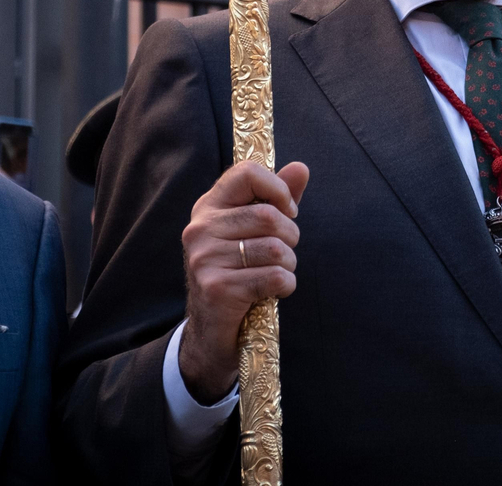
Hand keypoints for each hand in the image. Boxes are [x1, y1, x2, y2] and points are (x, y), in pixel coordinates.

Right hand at [178, 159, 309, 403]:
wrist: (212, 333)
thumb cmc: (238, 274)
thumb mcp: (255, 233)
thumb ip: (277, 199)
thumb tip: (301, 168)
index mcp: (208, 207)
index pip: (247, 172)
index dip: (278, 189)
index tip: (287, 211)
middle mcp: (200, 229)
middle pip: (268, 215)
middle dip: (290, 237)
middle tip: (282, 253)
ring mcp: (204, 259)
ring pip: (275, 248)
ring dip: (288, 265)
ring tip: (276, 274)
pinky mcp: (216, 288)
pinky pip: (274, 277)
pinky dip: (285, 285)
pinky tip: (273, 292)